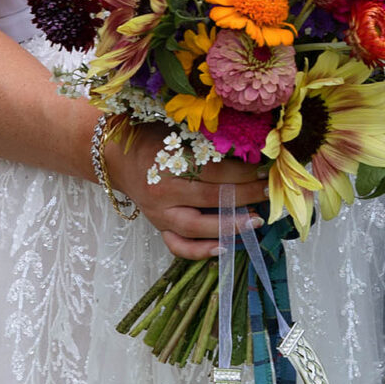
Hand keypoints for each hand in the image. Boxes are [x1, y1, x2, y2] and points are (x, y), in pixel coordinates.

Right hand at [105, 124, 266, 258]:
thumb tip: (250, 149)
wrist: (116, 156)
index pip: (214, 171)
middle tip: (269, 193)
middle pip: (211, 198)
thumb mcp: (179, 131)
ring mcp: (158, 213)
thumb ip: (207, 141)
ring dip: (229, 226)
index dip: (244, 172)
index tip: (266, 171)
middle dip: (245, 196)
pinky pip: (177, 246)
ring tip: (256, 221)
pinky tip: (224, 248)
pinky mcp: (157, 226)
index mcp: (169, 162)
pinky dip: (200, 251)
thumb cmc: (153, 138)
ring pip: (196, 228)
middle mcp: (163, 192)